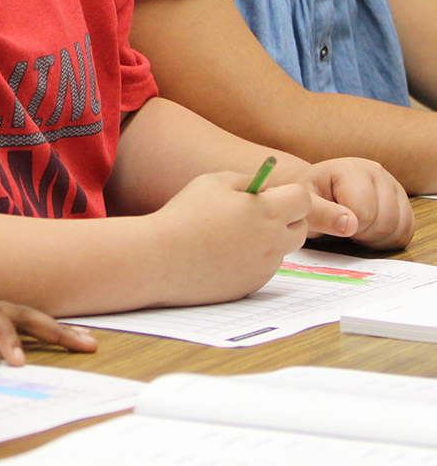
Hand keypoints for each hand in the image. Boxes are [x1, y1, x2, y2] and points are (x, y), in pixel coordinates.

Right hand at [149, 172, 310, 305]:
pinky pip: (261, 268)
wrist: (162, 258)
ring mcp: (265, 267)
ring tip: (229, 235)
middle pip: (300, 228)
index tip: (268, 195)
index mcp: (266, 211)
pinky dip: (249, 260)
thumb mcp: (212, 182)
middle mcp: (273, 241)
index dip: (288, 194)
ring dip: (266, 240)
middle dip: (285, 219)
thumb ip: (246, 180)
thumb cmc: (185, 214)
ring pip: (280, 250)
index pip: (303, 199)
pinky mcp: (253, 285)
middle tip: (254, 214)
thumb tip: (266, 188)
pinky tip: (219, 255)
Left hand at [294, 158, 413, 248]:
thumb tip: (350, 225)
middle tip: (343, 228)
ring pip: (400, 228)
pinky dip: (389, 240)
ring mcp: (392, 185)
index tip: (332, 222)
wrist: (314, 191)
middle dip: (364, 234)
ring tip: (354, 230)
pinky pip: (407, 231)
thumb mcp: (303, 206)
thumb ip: (320, 214)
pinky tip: (368, 234)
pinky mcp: (401, 201)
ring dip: (377, 239)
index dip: (348, 228)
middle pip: (386, 221)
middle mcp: (376, 172)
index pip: (364, 212)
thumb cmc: (308, 199)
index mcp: (350, 169)